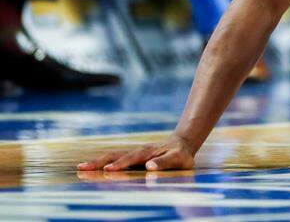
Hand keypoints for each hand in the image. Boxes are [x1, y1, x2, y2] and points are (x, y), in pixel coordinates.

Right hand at [77, 135, 195, 171]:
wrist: (181, 145)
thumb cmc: (180, 155)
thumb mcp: (178, 159)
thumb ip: (165, 162)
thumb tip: (149, 167)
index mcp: (148, 153)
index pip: (132, 159)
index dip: (120, 165)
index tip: (108, 171)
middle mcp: (137, 152)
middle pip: (116, 156)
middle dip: (99, 163)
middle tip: (82, 169)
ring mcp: (132, 154)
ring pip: (112, 156)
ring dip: (97, 163)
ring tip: (80, 169)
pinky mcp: (130, 157)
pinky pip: (113, 159)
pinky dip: (101, 163)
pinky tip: (89, 169)